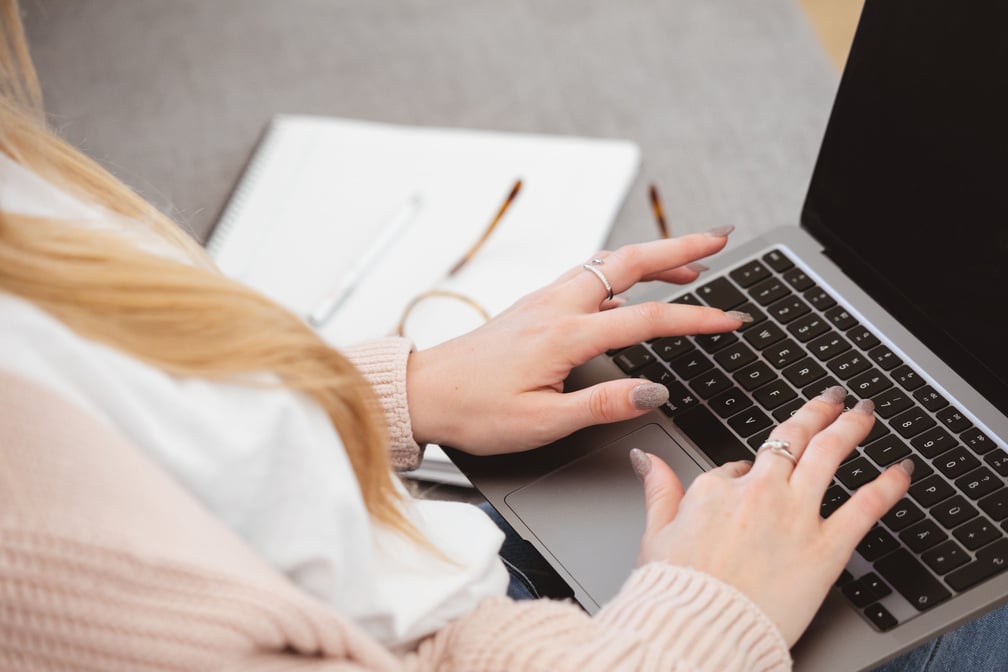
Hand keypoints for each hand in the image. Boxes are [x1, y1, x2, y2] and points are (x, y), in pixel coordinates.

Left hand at [405, 229, 748, 454]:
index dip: (697, 320)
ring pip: (607, 264)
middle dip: (680, 248)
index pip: (647, 320)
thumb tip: (654, 392)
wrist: (423, 392)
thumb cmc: (474, 411)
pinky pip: (587, 277)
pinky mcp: (534, 307)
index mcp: (564, 335)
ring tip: (690, 266)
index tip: (732, 320)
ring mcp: (543, 301)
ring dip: (652, 257)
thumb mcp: (541, 422)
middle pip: (629, 262)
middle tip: (720, 237)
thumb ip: (602, 405)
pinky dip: (620, 272)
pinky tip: (631, 289)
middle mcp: (556, 307)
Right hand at [634, 388, 912, 646]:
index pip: (736, 467)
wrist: (699, 629)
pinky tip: (900, 470)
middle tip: (831, 398)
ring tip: (864, 412)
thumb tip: (645, 459)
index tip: (750, 479)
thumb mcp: (655, 534)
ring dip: (850, 427)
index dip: (745, 472)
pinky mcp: (825, 548)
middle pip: (791, 438)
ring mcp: (794, 516)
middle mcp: (758, 492)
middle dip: (815, 412)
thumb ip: (658, 489)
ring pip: (828, 455)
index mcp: (714, 489)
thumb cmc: (676, 591)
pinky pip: (865, 506)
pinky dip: (887, 484)